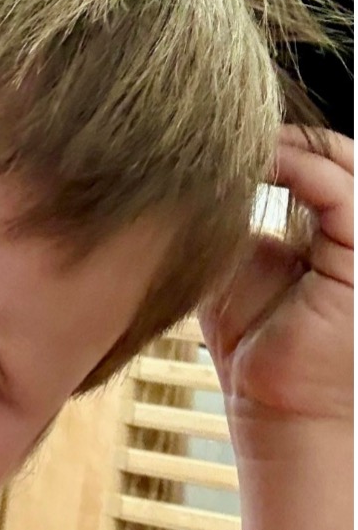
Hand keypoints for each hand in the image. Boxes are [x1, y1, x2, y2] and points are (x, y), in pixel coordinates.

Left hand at [198, 126, 352, 428]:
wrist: (277, 412)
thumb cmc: (254, 349)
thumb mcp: (232, 268)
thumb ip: (228, 221)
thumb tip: (189, 175)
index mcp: (333, 231)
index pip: (315, 162)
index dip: (272, 139)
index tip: (215, 125)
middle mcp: (355, 232)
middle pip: (332, 153)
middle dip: (280, 132)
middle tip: (224, 117)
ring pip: (339, 161)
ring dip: (285, 142)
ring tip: (235, 133)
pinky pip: (336, 190)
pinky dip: (294, 165)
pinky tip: (251, 160)